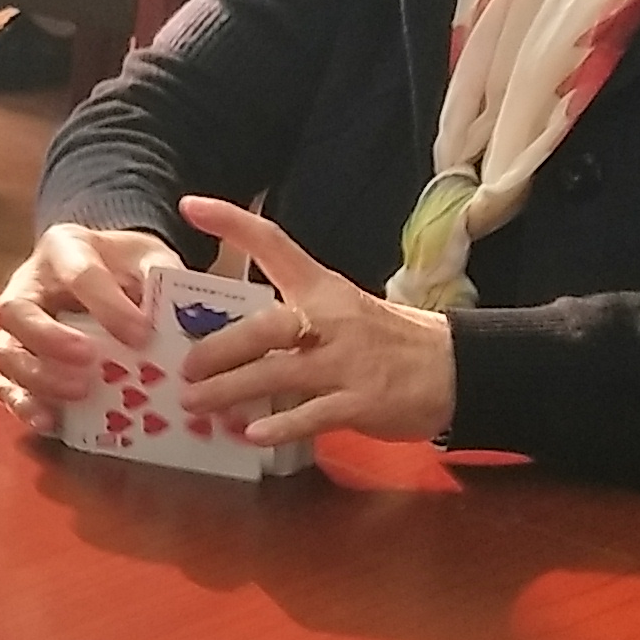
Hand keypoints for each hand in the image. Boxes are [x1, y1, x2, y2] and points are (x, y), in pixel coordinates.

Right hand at [0, 223, 164, 431]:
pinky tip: (50, 420)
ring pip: (5, 352)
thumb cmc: (127, 266)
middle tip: (89, 361)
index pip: (78, 274)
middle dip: (50, 340)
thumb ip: (160, 277)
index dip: (108, 307)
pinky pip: (6, 385)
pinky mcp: (17, 359)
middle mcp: (27, 285)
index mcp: (63, 248)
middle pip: (16, 311)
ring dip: (38, 377)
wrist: (108, 272)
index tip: (140, 335)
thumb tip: (171, 316)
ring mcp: (16, 326)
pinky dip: (24, 405)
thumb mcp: (149, 256)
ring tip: (78, 392)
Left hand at [172, 197, 457, 445]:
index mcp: (323, 289)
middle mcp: (330, 320)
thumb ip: (293, 317)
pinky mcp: (362, 401)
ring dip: (229, 390)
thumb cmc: (388, 339)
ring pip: (276, 374)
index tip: (189, 205)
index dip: (231, 223)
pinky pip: (312, 416)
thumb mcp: (343, 309)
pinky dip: (280, 425)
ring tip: (195, 404)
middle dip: (217, 348)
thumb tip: (229, 336)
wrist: (455, 367)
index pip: (274, 245)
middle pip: (263, 327)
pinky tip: (251, 434)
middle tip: (184, 368)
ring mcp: (346, 362)